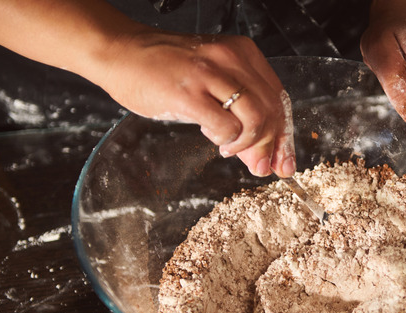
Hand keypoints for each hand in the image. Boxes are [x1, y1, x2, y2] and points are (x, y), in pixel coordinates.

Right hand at [100, 30, 295, 177]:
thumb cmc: (164, 68)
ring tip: (230, 148)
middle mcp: (230, 59)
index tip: (284, 162)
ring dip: (247, 144)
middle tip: (260, 166)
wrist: (120, 52)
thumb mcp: (211, 85)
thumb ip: (240, 116)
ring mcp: (209, 75)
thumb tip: (263, 156)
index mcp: (242, 53)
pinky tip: (211, 135)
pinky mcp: (188, 93)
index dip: (285, 135)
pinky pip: (225, 126)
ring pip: (255, 119)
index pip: (279, 99)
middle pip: (272, 111)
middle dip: (270, 147)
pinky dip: (225, 139)